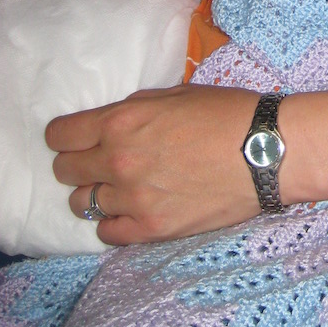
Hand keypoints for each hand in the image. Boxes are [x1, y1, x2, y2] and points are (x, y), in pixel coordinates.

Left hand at [46, 85, 260, 244]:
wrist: (266, 150)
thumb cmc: (228, 112)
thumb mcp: (177, 93)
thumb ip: (136, 108)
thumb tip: (113, 122)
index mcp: (123, 121)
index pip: (61, 135)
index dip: (65, 136)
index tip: (73, 139)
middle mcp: (119, 160)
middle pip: (65, 171)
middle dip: (78, 163)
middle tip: (100, 161)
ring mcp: (133, 198)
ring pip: (83, 203)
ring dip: (98, 193)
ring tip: (123, 186)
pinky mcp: (151, 228)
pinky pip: (107, 233)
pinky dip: (114, 221)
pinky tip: (133, 209)